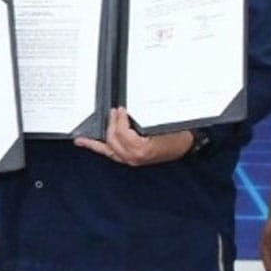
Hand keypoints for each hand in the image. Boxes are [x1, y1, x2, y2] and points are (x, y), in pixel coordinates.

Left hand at [73, 107, 192, 165]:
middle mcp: (134, 157)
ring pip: (108, 148)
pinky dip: (97, 147)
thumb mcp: (164, 125)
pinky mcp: (129, 159)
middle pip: (113, 140)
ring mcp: (130, 160)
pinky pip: (110, 153)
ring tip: (84, 135)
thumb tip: (126, 110)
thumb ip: (144, 119)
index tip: (120, 110)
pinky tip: (84, 142)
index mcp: (142, 149)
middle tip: (114, 112)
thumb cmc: (177, 136)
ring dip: (97, 140)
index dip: (119, 120)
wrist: (185, 145)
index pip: (122, 134)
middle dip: (111, 124)